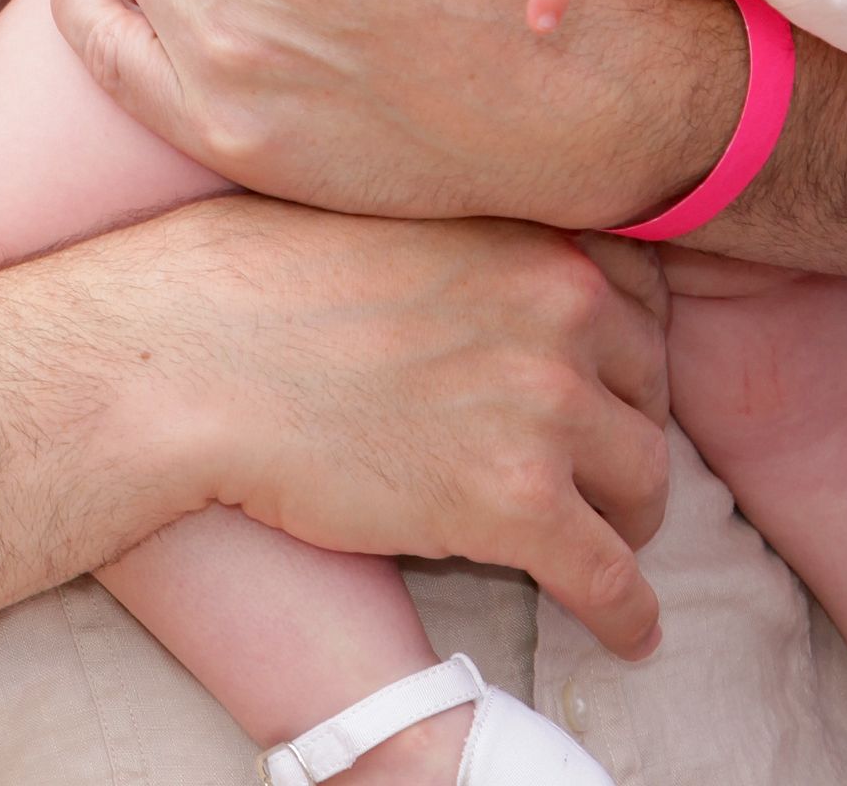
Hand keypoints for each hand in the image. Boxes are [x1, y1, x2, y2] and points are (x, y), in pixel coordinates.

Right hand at [149, 194, 669, 656]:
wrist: (196, 353)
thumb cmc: (265, 276)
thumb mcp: (398, 212)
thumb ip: (479, 236)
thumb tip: (506, 276)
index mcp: (533, 232)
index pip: (641, 294)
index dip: (626, 343)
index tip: (607, 376)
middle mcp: (563, 308)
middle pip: (650, 387)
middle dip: (623, 426)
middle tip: (588, 461)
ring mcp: (545, 407)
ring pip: (646, 482)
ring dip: (629, 517)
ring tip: (606, 540)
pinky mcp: (515, 506)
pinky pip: (612, 579)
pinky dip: (629, 616)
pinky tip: (628, 634)